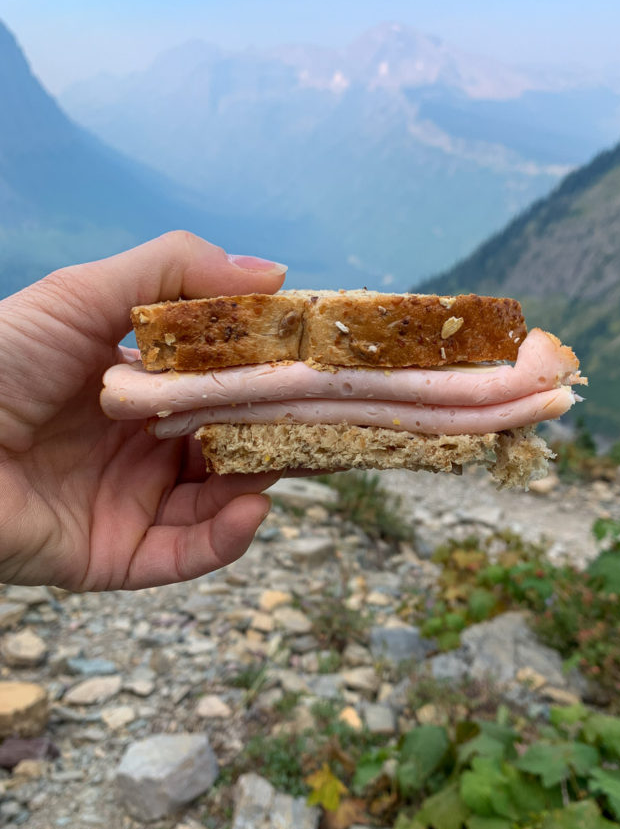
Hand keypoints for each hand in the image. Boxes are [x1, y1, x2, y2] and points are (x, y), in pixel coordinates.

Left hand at [0, 231, 287, 589]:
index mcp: (137, 387)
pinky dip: (226, 536)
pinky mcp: (117, 556)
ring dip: (261, 479)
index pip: (220, 385)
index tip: (315, 361)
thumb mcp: (84, 296)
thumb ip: (174, 272)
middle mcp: (141, 446)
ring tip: (293, 456)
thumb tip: (275, 273)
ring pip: (219, 498)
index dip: (267, 374)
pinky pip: (186, 554)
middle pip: (229, 443)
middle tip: (326, 415)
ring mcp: (131, 502)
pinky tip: (252, 506)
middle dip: (277, 430)